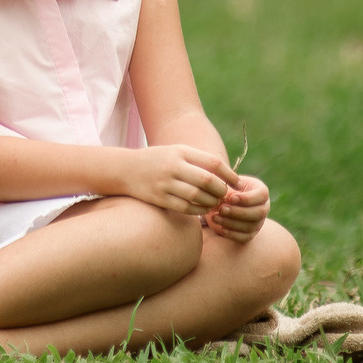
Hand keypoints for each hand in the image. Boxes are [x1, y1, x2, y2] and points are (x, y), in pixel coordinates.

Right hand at [112, 144, 239, 216]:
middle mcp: (173, 166)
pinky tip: (203, 209)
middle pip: (207, 180)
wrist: (125, 169)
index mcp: (181, 152)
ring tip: (215, 202)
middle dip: (221, 190)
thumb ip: (198, 160)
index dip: (229, 174)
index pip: (213, 163)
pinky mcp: (159, 198)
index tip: (237, 183)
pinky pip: (185, 208)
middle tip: (225, 195)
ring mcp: (165, 183)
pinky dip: (198, 210)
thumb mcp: (176, 152)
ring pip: (198, 196)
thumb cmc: (158, 160)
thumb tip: (226, 174)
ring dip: (211, 202)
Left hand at [204, 174, 269, 242]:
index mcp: (261, 191)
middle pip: (259, 213)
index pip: (262, 195)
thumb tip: (228, 197)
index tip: (231, 198)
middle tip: (222, 209)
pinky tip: (221, 228)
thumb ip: (228, 189)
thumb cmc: (225, 190)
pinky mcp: (250, 234)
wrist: (220, 204)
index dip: (247, 198)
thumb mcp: (227, 185)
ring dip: (232, 223)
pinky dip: (233, 234)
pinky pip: (245, 237)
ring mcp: (258, 222)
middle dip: (239, 212)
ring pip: (251, 226)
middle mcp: (263, 207)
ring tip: (216, 217)